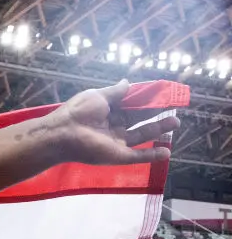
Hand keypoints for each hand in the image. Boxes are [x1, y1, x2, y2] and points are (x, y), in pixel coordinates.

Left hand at [43, 80, 179, 165]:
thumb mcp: (98, 96)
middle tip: (174, 108)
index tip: (162, 95)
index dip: (146, 101)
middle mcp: (113, 127)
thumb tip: (128, 82)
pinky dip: (151, 155)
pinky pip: (137, 156)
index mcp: (107, 112)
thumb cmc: (78, 112)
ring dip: (158, 130)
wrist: (64, 134)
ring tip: (175, 123)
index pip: (131, 106)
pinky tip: (166, 152)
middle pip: (138, 120)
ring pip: (141, 136)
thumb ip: (115, 91)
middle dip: (156, 115)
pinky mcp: (117, 156)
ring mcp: (116, 142)